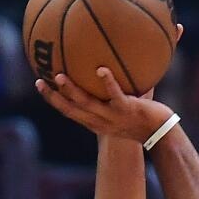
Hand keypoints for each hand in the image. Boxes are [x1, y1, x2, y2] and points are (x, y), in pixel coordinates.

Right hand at [35, 68, 175, 142]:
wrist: (160, 133)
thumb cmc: (142, 119)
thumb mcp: (121, 108)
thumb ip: (112, 90)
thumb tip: (106, 64)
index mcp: (95, 121)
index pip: (69, 111)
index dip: (53, 100)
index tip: (40, 85)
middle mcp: (100, 121)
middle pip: (70, 110)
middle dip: (52, 97)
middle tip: (39, 81)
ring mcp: (112, 116)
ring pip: (86, 104)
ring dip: (71, 90)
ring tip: (59, 76)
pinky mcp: (127, 109)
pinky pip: (115, 94)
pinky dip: (107, 83)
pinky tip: (101, 69)